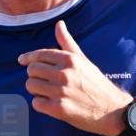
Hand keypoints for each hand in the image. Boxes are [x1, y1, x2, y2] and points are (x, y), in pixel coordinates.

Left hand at [18, 20, 131, 135]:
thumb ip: (67, 43)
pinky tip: (50, 104)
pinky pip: (36, 103)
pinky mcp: (59, 109)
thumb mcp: (84, 61)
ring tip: (46, 92)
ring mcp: (61, 92)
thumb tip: (59, 24)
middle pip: (32, 70)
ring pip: (31, 86)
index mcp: (70, 60)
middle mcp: (65, 74)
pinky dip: (40, 104)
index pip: (39, 55)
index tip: (23, 61)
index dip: (28, 58)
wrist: (113, 111)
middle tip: (43, 81)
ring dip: (36, 90)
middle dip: (34, 75)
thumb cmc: (97, 85)